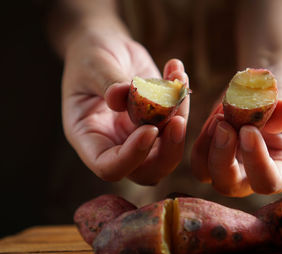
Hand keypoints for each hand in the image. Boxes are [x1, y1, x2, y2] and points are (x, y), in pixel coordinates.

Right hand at [62, 29, 188, 184]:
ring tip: (178, 80)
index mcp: (89, 137)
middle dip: (168, 150)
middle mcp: (116, 143)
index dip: (132, 156)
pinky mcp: (158, 121)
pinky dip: (182, 101)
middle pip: (147, 170)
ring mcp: (139, 135)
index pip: (109, 166)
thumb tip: (122, 97)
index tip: (149, 129)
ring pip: (168, 150)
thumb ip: (107, 82)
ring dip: (181, 120)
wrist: (105, 47)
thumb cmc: (89, 55)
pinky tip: (177, 73)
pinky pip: (176, 123)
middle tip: (178, 119)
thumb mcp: (92, 65)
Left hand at [191, 74, 281, 196]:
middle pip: (228, 185)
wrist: (266, 83)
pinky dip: (203, 136)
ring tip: (220, 116)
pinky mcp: (211, 153)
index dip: (256, 162)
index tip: (249, 131)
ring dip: (207, 146)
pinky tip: (217, 114)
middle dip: (221, 159)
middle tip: (224, 126)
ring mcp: (230, 166)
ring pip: (205, 173)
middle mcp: (253, 175)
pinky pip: (199, 155)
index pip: (267, 182)